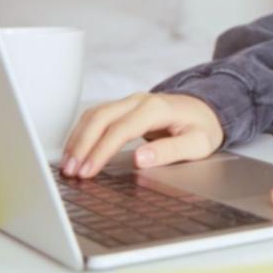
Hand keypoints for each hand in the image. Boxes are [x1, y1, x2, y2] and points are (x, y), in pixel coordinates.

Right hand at [60, 92, 222, 178]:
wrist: (206, 109)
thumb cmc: (202, 127)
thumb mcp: (198, 144)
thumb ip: (170, 151)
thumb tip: (140, 159)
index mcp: (156, 109)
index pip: (120, 129)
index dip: (101, 151)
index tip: (88, 171)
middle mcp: (138, 101)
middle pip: (100, 118)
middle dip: (81, 145)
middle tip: (70, 171)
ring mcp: (129, 102)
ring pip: (93, 115)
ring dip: (77, 139)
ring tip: (67, 165)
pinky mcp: (123, 108)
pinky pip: (96, 117)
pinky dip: (81, 133)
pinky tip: (74, 151)